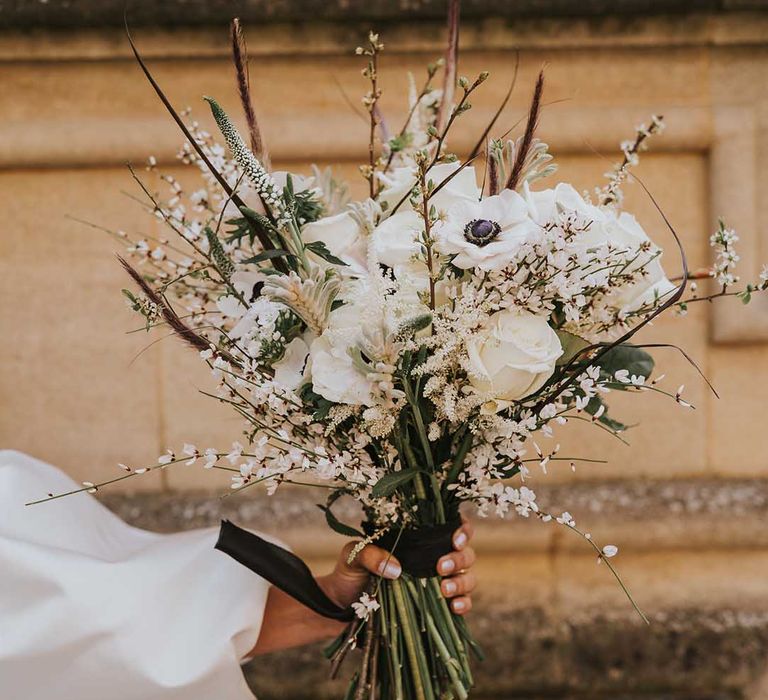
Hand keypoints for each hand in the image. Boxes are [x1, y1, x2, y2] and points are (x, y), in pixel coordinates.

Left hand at [317, 517, 476, 614]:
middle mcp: (434, 558)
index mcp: (419, 539)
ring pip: (468, 577)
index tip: (455, 539)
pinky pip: (463, 603)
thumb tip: (395, 568)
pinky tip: (453, 608)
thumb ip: (370, 554)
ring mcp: (439, 583)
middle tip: (440, 567)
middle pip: (465, 553)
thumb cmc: (351, 572)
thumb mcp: (354, 556)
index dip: (462, 530)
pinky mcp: (438, 607)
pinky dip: (464, 604)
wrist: (343, 606)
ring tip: (444, 590)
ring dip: (462, 582)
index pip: (451, 527)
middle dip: (459, 559)